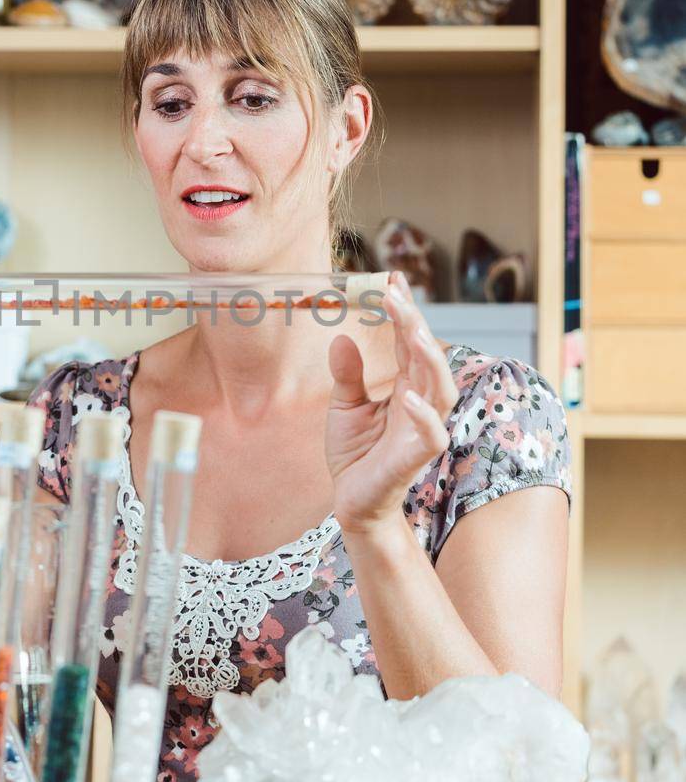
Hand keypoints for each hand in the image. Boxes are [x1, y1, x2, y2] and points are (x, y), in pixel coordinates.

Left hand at [324, 271, 457, 536]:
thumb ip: (348, 374)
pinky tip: (408, 396)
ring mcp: (422, 429)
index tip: (393, 278)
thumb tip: (341, 337)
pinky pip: (431, 435)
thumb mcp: (344, 406)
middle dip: (414, 323)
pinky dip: (424, 415)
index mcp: (405, 387)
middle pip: (427, 356)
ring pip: (441, 388)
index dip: (404, 311)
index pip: (409, 342)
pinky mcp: (417, 457)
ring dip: (429, 359)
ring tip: (414, 331)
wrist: (353, 503)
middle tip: (394, 292)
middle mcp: (420, 403)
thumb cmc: (356, 455)